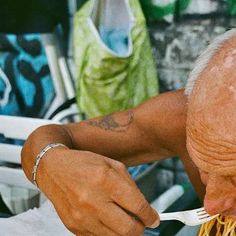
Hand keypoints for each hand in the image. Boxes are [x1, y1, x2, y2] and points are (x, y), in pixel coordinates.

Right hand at [37, 148, 159, 235]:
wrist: (54, 169)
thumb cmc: (83, 163)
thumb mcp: (112, 164)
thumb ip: (131, 185)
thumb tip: (144, 207)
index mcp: (105, 179)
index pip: (137, 206)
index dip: (150, 215)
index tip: (153, 217)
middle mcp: (93, 200)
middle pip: (129, 230)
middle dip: (141, 228)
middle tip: (142, 221)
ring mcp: (82, 217)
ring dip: (125, 231)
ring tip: (125, 219)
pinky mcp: (74, 227)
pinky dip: (109, 232)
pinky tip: (108, 219)